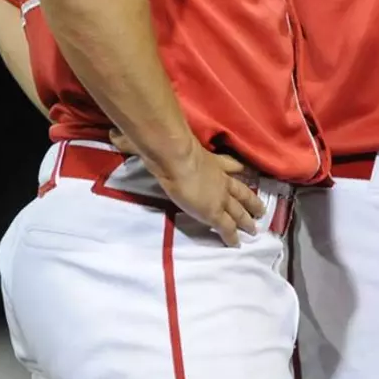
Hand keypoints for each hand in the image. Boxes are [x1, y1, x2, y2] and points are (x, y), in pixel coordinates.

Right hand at [109, 129, 265, 246]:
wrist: (176, 157)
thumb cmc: (170, 147)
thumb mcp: (164, 142)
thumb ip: (143, 141)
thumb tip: (116, 134)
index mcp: (211, 160)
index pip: (230, 165)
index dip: (240, 170)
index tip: (250, 174)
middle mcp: (220, 178)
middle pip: (241, 191)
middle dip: (251, 200)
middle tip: (262, 209)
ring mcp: (219, 195)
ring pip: (239, 210)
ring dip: (248, 219)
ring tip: (256, 228)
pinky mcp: (214, 211)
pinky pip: (227, 227)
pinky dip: (233, 236)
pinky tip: (238, 244)